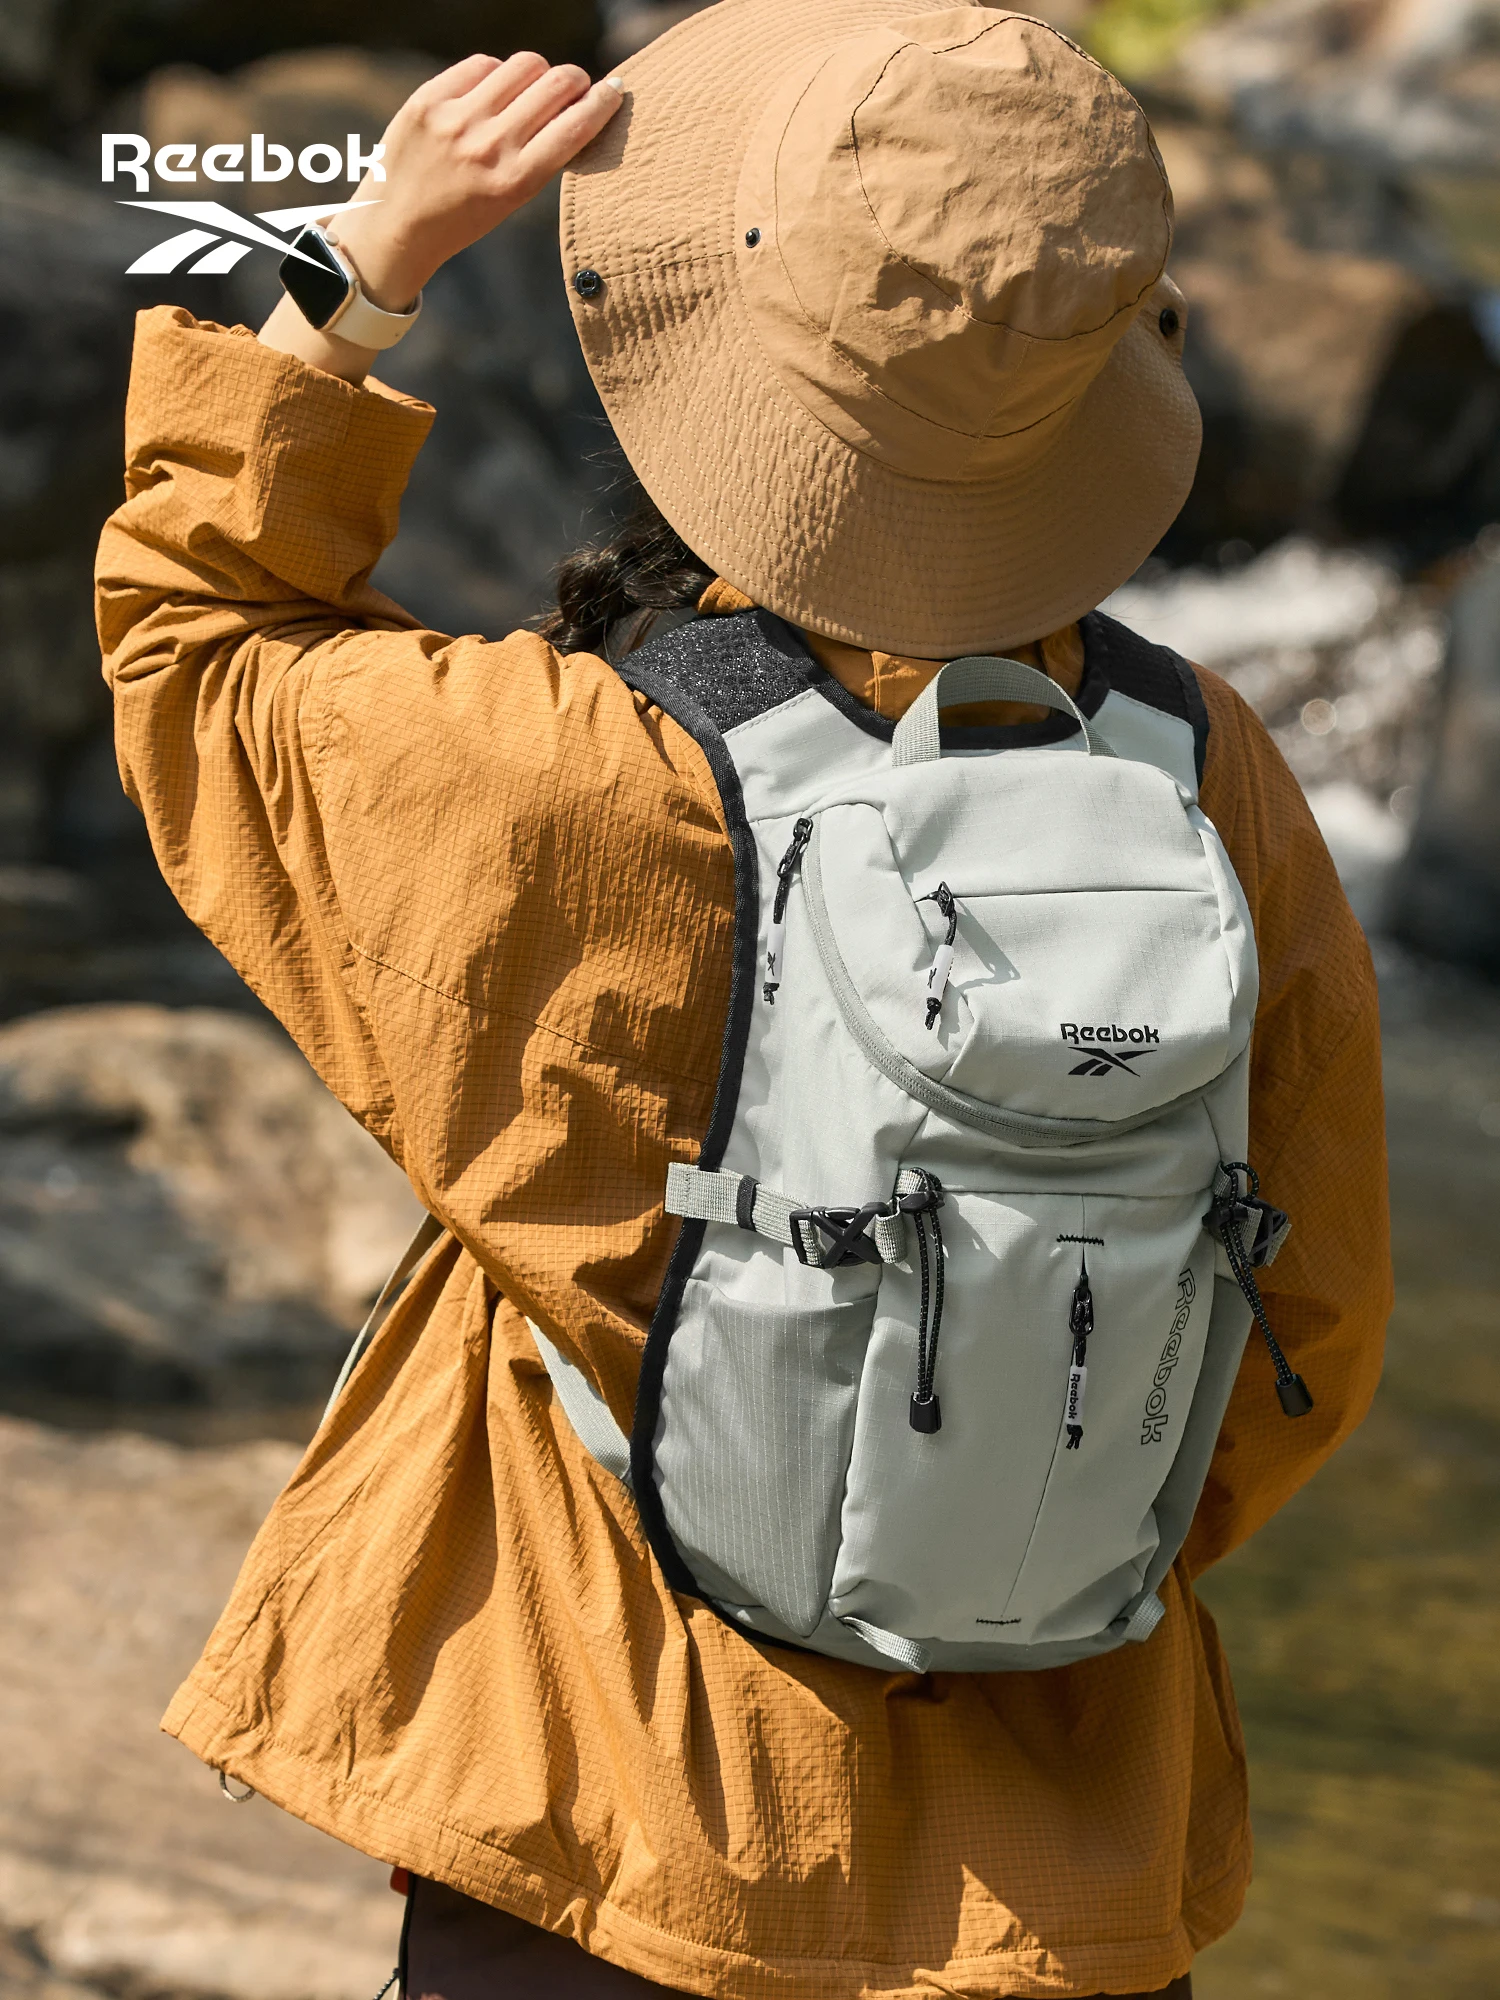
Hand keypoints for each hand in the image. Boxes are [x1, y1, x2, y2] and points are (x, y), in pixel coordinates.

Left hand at [260, 52, 623, 382]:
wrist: (396, 227)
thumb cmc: (463, 216)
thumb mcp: (511, 199)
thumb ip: (541, 154)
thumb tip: (576, 102)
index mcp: (515, 180)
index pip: (575, 125)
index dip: (603, 101)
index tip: (615, 91)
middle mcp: (488, 145)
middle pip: (555, 83)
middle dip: (575, 79)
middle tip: (576, 85)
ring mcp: (456, 118)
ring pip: (523, 65)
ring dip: (539, 72)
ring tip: (534, 88)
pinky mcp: (429, 98)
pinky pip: (482, 64)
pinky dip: (496, 73)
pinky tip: (492, 91)